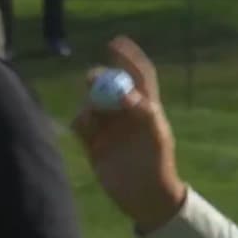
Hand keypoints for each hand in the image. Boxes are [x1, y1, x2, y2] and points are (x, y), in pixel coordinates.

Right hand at [71, 37, 187, 233]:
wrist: (144, 195)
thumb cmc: (158, 164)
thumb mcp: (157, 136)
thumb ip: (144, 112)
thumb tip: (126, 94)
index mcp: (146, 107)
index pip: (137, 75)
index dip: (127, 57)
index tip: (115, 42)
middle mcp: (125, 114)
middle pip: (108, 86)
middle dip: (99, 78)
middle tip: (92, 79)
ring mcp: (108, 128)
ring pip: (91, 104)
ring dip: (89, 104)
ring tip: (93, 120)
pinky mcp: (93, 143)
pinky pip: (79, 124)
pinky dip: (79, 121)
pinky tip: (84, 131)